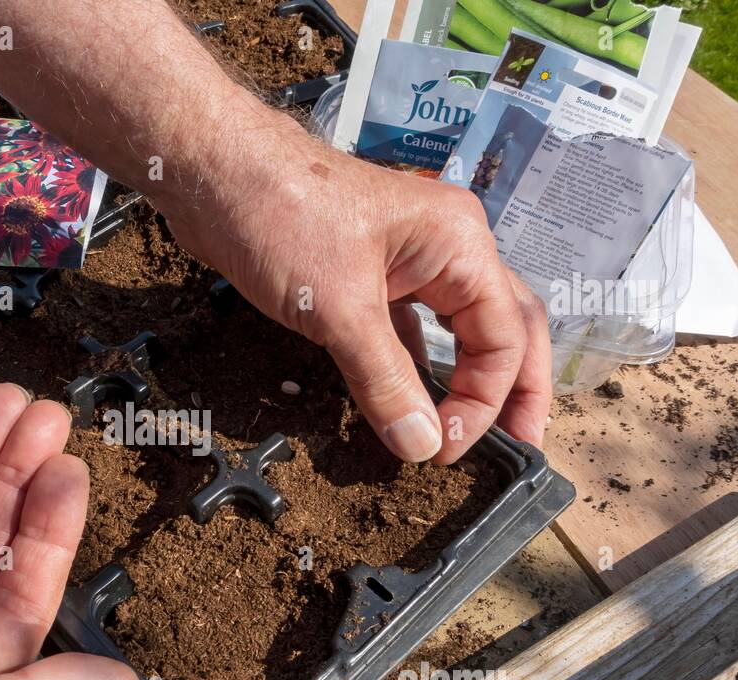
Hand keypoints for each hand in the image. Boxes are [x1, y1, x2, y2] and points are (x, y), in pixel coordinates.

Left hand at [161, 118, 551, 463]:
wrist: (215, 174)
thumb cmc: (282, 216)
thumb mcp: (339, 310)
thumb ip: (384, 381)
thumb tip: (421, 445)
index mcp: (460, 244)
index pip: (503, 336)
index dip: (486, 400)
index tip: (448, 448)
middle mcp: (446, 249)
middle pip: (504, 326)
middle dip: (514, 388)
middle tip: (522, 446)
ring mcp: (408, 261)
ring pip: (458, 328)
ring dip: (469, 379)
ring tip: (475, 433)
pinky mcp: (368, 276)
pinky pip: (409, 329)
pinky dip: (418, 367)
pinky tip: (417, 403)